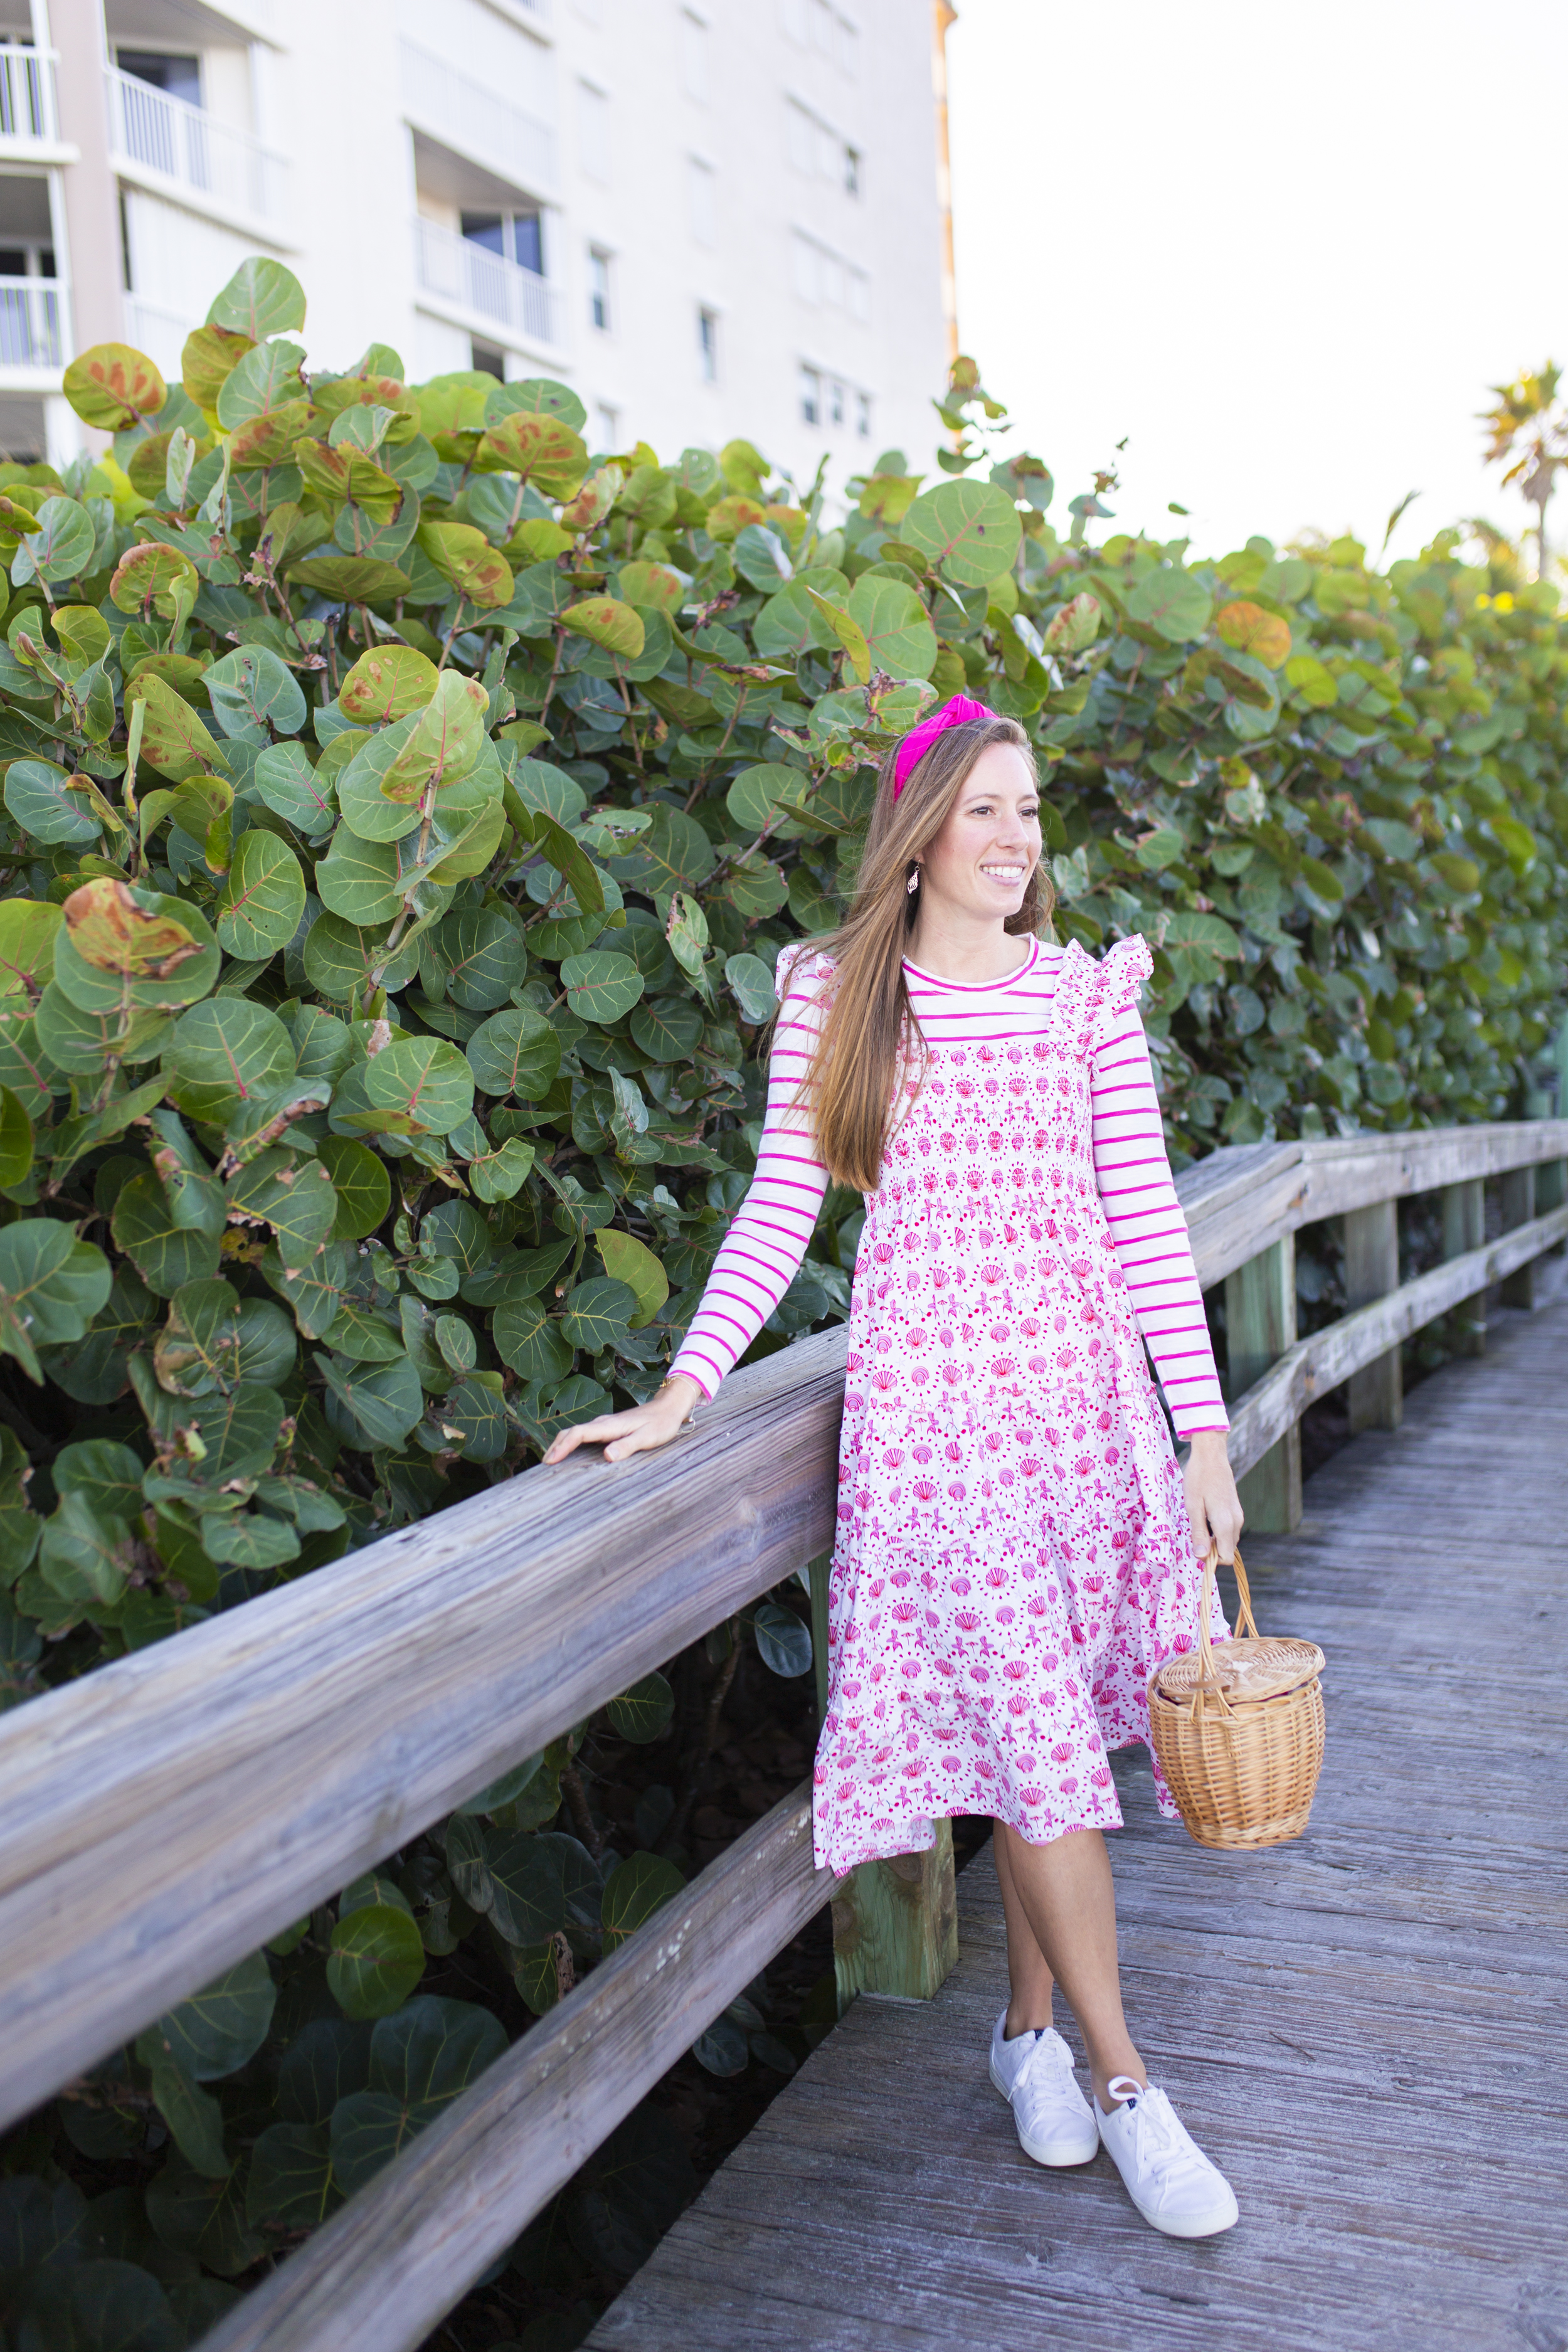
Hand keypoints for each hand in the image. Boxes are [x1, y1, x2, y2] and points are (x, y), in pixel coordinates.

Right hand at [542, 1374, 703, 1466]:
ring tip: (550, 1461)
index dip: (563, 1447)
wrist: (669, 1407)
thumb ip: (627, 1446)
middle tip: (544, 1465)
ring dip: (561, 1444)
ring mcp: (604, 1425)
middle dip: (555, 1446)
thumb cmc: (660, 1424)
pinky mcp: (607, 1428)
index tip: (550, 1461)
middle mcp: (603, 1423)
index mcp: (609, 1425)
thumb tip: (607, 1456)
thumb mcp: (648, 1437)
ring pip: (575, 1432)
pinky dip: (571, 1443)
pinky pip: (583, 1435)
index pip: (579, 1434)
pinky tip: (570, 1453)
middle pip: (571, 1431)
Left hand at [1182, 1429, 1243, 1560]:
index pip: (1226, 1558)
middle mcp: (1236, 1522)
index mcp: (1226, 1524)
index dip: (1211, 1559)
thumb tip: (1201, 1557)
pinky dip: (1218, 1530)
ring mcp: (1238, 1515)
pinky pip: (1229, 1529)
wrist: (1211, 1455)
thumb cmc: (1198, 1479)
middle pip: (1227, 1550)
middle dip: (1212, 1550)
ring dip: (1214, 1539)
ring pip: (1228, 1540)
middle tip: (1194, 1533)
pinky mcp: (1236, 1509)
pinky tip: (1205, 1515)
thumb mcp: (1193, 1507)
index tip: (1196, 1548)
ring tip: (1198, 1521)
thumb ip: (1199, 1533)